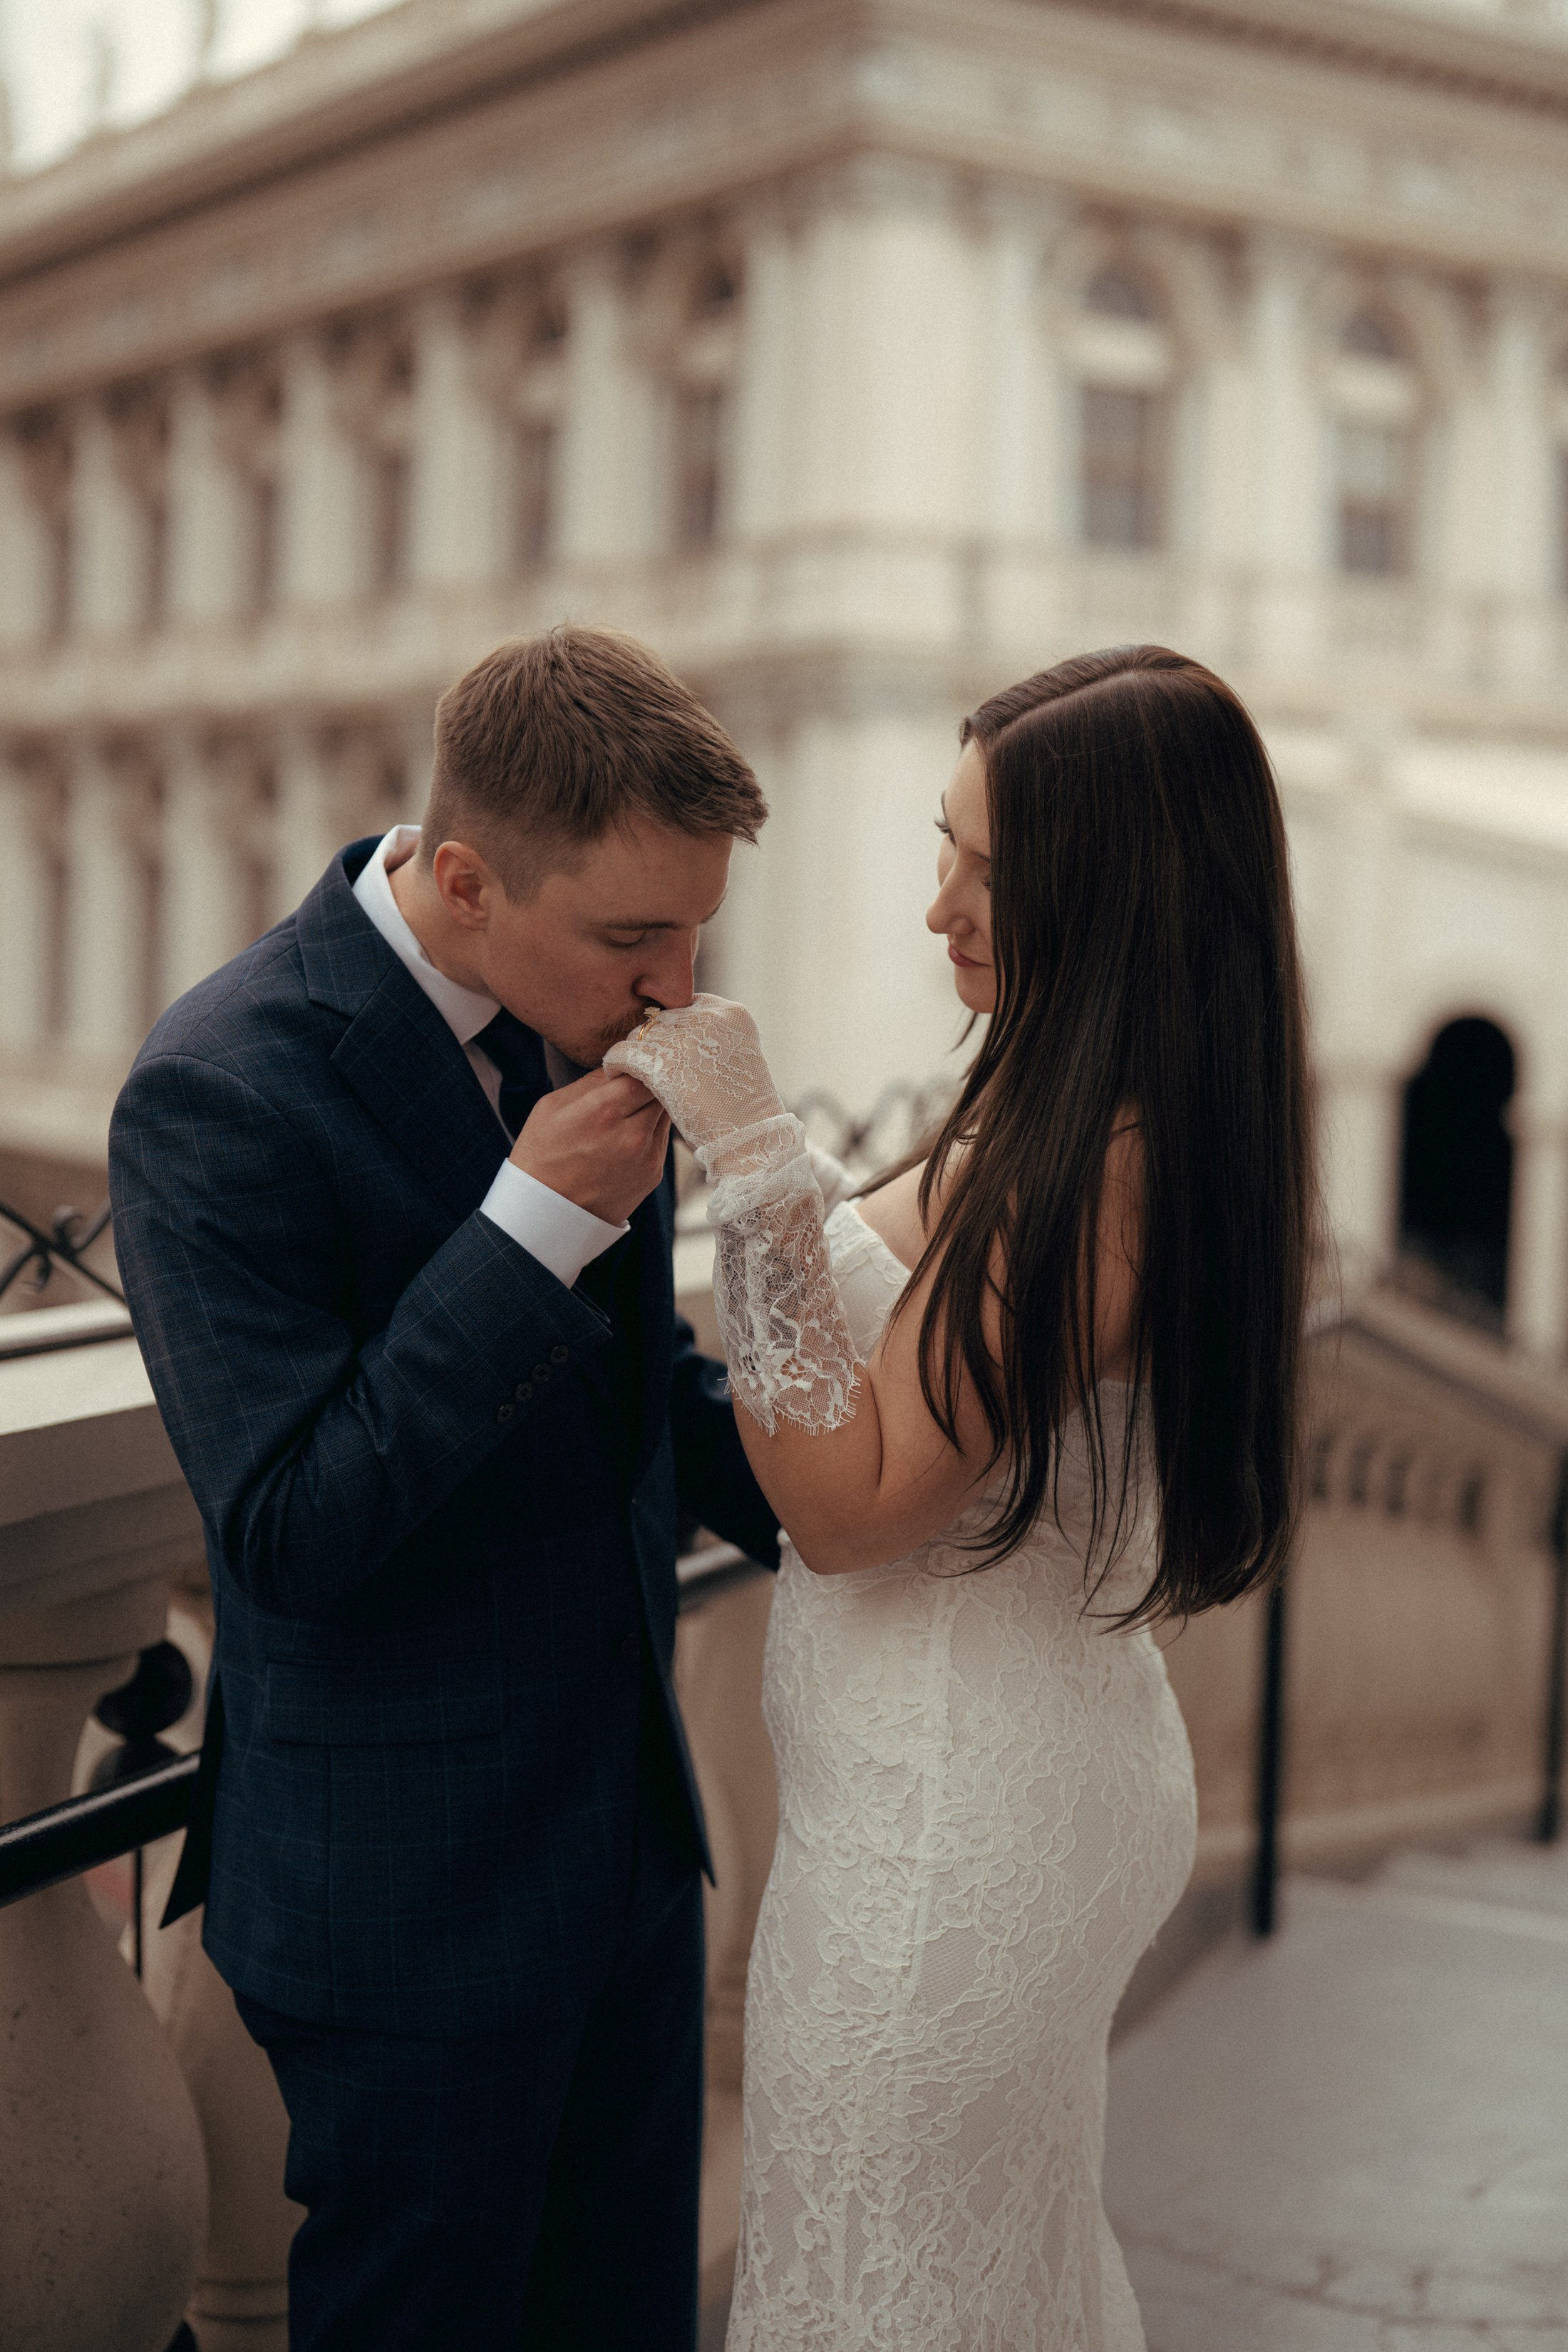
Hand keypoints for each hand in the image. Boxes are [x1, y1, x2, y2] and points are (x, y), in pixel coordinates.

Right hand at [510, 1068, 670, 1224]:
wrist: (546, 1214)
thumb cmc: (542, 1156)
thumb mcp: (552, 1107)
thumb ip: (592, 1081)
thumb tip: (621, 1063)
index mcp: (603, 1111)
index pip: (646, 1070)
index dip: (643, 1061)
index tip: (635, 1058)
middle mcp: (632, 1135)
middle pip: (663, 1090)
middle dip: (652, 1081)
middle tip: (637, 1078)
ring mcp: (647, 1158)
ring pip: (666, 1114)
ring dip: (653, 1105)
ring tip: (629, 1108)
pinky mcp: (653, 1175)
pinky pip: (661, 1139)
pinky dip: (651, 1130)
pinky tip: (628, 1134)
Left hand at [603, 994, 784, 1153]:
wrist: (748, 1141)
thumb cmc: (742, 1110)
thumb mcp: (733, 1061)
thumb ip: (709, 1042)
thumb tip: (677, 1037)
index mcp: (732, 1013)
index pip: (686, 1006)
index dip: (674, 1028)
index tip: (667, 1047)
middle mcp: (710, 1016)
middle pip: (663, 1018)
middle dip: (653, 1039)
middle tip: (642, 1059)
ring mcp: (686, 1037)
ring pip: (642, 1033)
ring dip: (634, 1050)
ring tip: (624, 1067)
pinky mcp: (663, 1062)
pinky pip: (626, 1052)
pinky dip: (617, 1062)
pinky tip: (614, 1073)